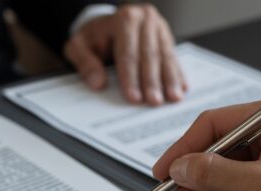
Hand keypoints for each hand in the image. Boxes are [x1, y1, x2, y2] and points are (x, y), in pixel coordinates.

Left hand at [64, 4, 186, 105]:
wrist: (104, 25)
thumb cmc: (93, 38)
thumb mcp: (79, 47)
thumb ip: (85, 63)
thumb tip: (97, 83)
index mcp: (124, 18)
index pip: (128, 53)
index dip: (131, 77)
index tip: (133, 97)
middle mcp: (145, 19)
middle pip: (150, 55)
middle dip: (152, 81)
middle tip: (154, 102)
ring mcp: (158, 26)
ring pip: (165, 56)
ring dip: (169, 79)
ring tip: (173, 98)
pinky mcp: (166, 36)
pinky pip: (173, 57)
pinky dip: (177, 74)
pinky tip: (182, 88)